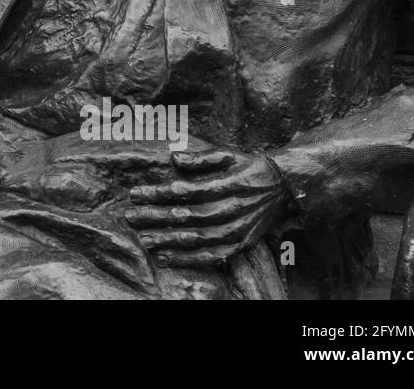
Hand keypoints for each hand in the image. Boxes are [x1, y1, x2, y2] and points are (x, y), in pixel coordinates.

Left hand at [124, 149, 287, 267]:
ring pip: (198, 240)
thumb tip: (173, 158)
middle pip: (188, 217)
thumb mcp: (228, 154)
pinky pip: (212, 257)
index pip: (187, 191)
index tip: (134, 193)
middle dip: (156, 218)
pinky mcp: (241, 244)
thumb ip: (200, 157)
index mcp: (228, 184)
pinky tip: (164, 257)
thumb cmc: (248, 166)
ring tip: (143, 239)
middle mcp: (233, 209)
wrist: (284, 186)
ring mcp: (238, 230)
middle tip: (130, 216)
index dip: (158, 193)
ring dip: (167, 241)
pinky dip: (187, 259)